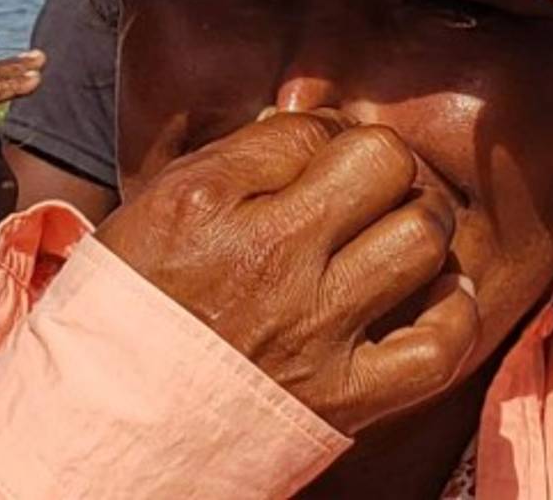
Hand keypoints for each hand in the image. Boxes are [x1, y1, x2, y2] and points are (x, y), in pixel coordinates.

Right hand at [96, 110, 477, 434]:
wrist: (102, 425)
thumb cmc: (129, 308)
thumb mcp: (156, 207)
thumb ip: (236, 160)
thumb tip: (310, 128)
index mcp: (210, 199)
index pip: (313, 127)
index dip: (324, 135)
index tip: (316, 161)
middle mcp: (269, 256)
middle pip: (384, 164)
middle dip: (383, 164)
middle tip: (369, 187)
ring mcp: (313, 329)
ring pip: (422, 238)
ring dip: (423, 226)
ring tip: (399, 233)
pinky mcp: (343, 397)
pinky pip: (438, 343)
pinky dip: (450, 312)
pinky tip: (434, 293)